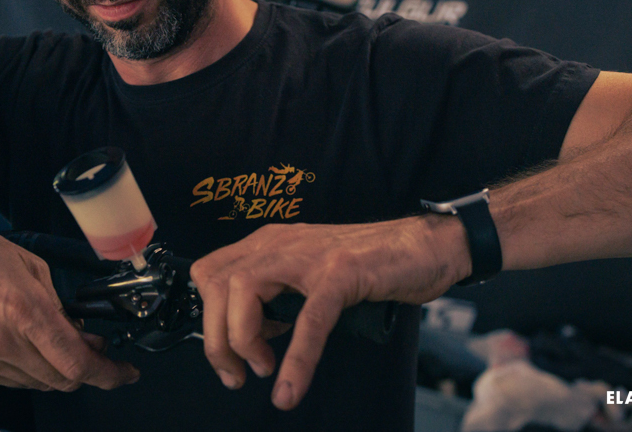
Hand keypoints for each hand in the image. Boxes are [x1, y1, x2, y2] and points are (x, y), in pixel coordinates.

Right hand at [0, 215, 138, 391]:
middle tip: (98, 348)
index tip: (124, 372)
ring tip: (66, 342)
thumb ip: (57, 304)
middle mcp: (2, 342)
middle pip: (61, 380)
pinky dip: (32, 369)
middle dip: (87, 369)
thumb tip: (77, 332)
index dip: (108, 374)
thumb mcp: (29, 266)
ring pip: (38, 383)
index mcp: (24, 311)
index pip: (76, 363)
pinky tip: (36, 347)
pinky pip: (12, 379)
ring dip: (59, 370)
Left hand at [188, 215, 470, 409]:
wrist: (424, 245)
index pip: (209, 273)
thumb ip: (278, 293)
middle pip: (217, 284)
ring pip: (246, 292)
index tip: (227, 353)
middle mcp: (282, 244)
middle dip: (216, 339)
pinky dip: (295, 359)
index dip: (208, 317)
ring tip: (263, 370)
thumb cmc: (371, 262)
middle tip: (237, 374)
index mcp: (270, 243)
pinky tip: (290, 387)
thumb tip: (254, 331)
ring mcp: (311, 256)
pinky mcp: (341, 274)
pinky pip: (308, 320)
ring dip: (243, 341)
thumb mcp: (308, 273)